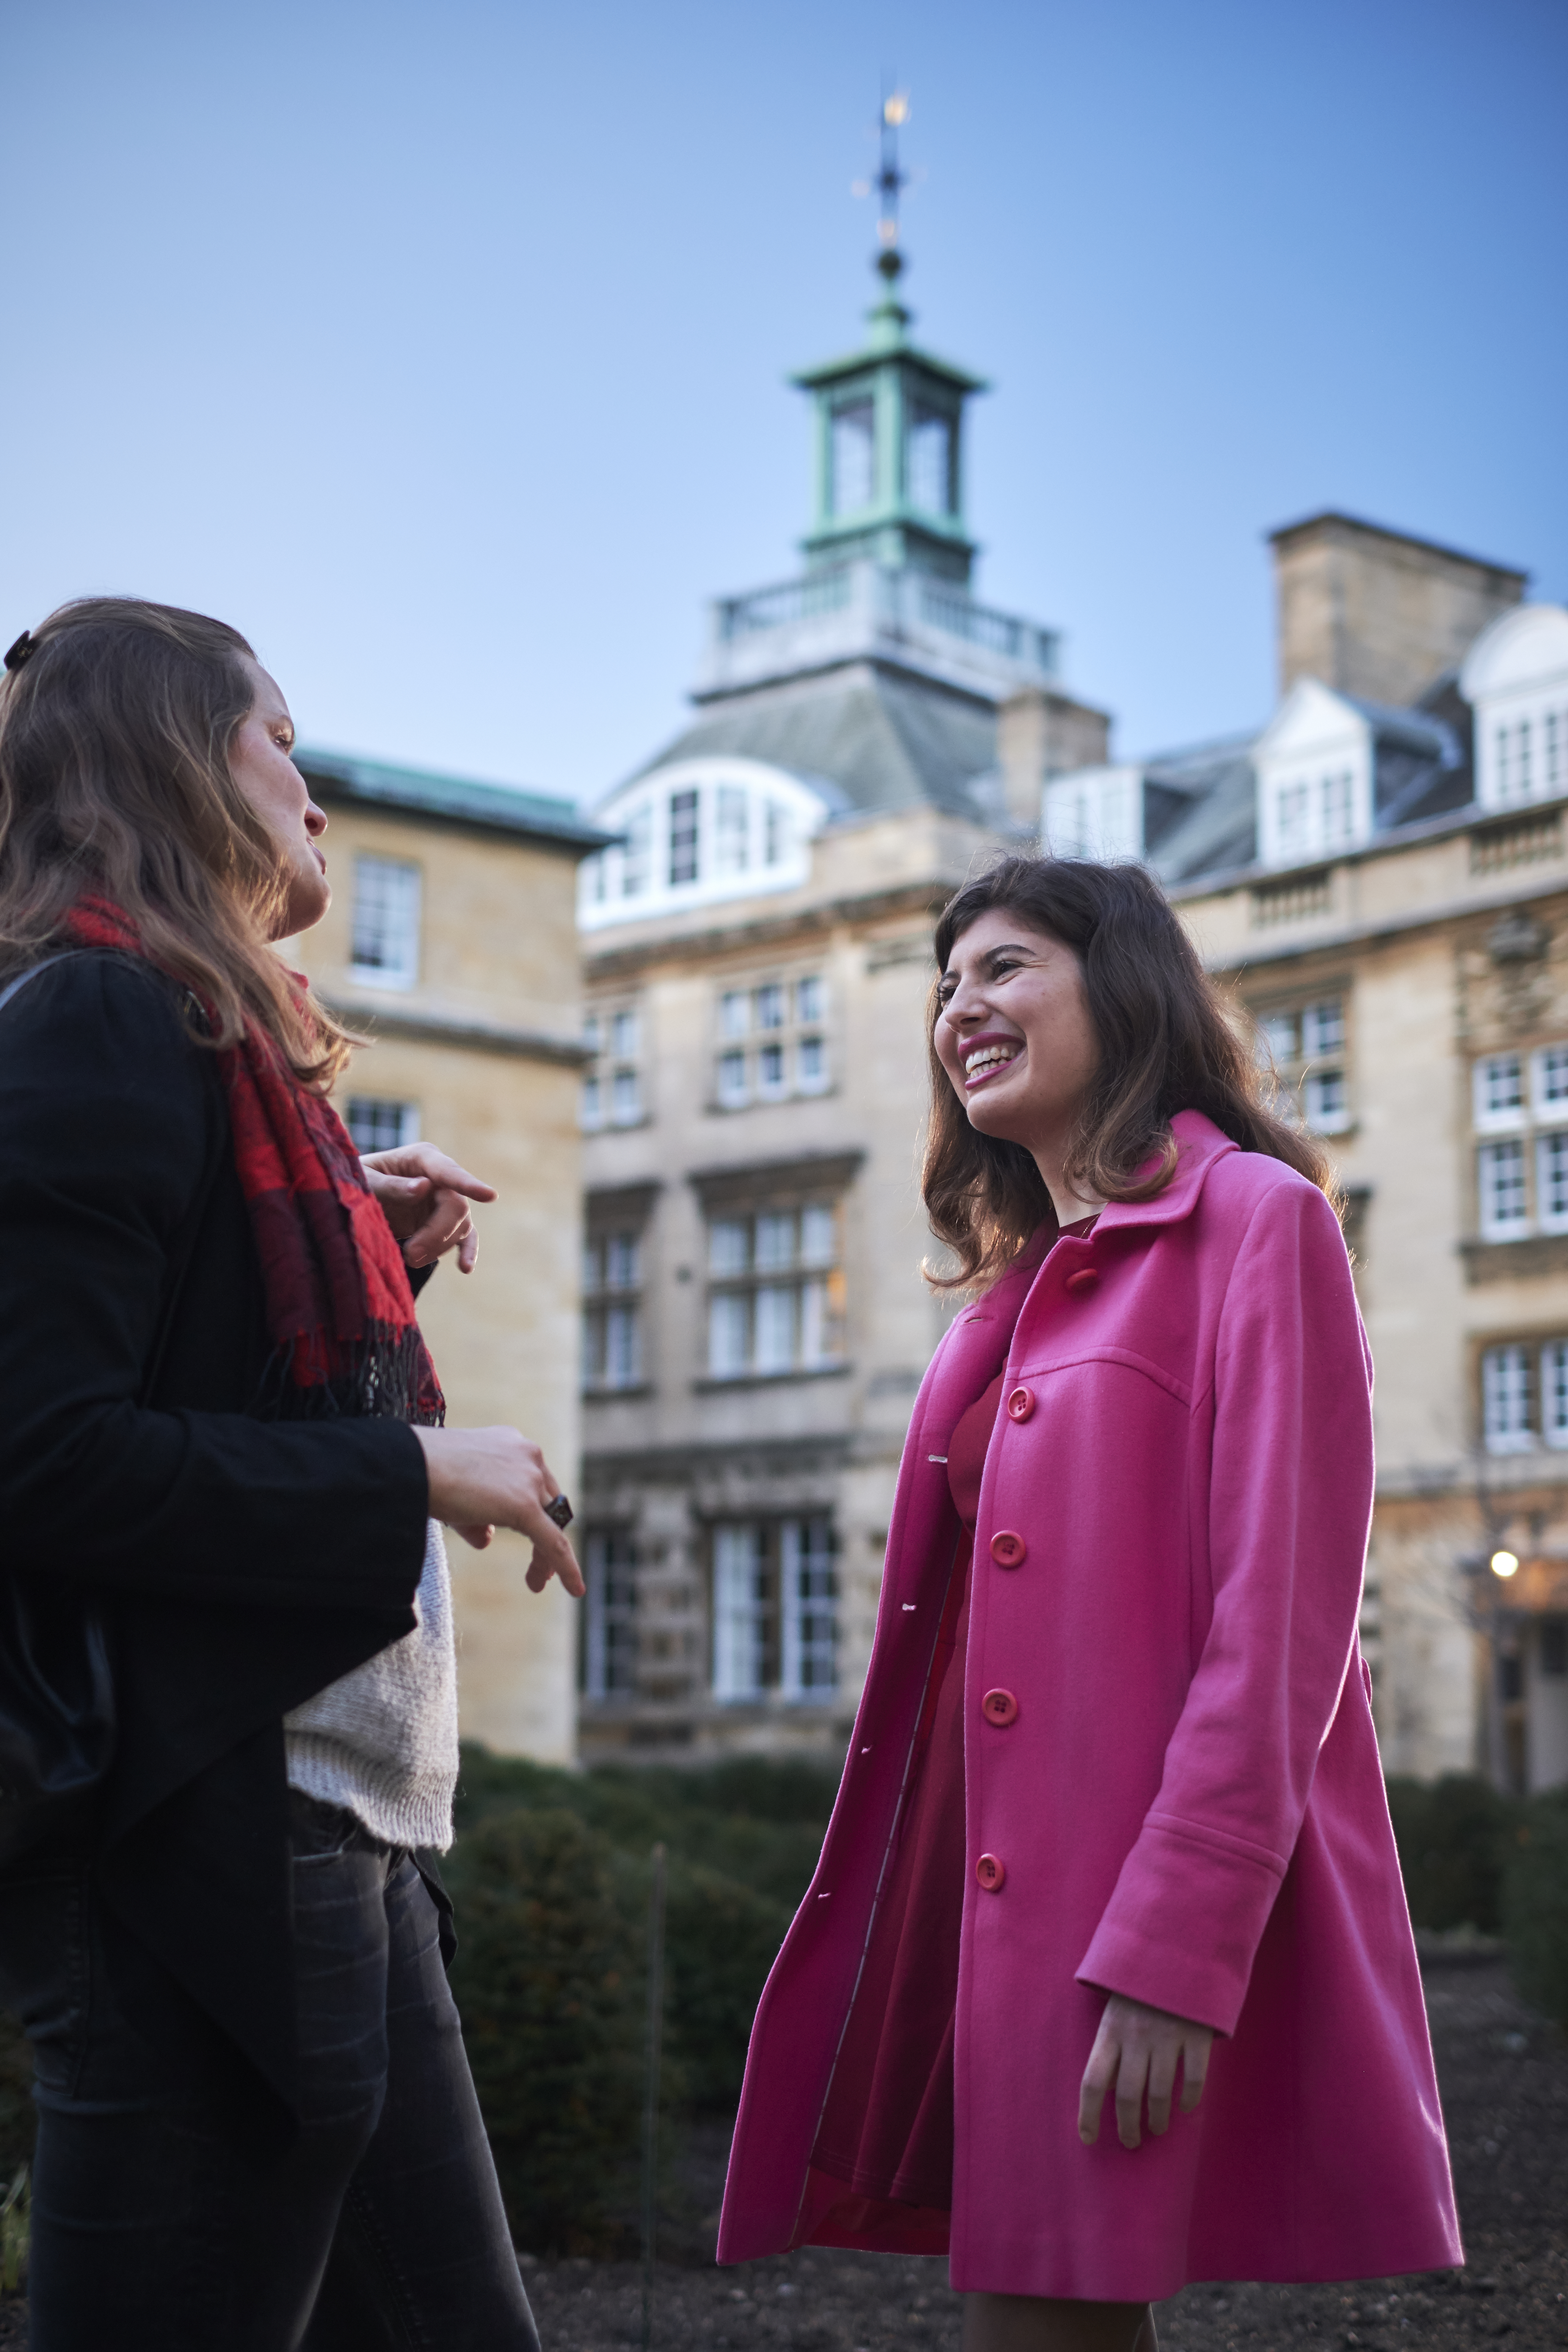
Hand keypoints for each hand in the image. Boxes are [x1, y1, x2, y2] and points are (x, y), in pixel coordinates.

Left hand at [361, 1143, 497, 1273]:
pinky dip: (467, 1252)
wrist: (355, 1197)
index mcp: (422, 1158)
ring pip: (459, 1225)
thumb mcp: (364, 1180)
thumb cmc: (358, 1181)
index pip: (448, 1172)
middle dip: (436, 1233)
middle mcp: (440, 1177)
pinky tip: (465, 1268)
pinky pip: (465, 1237)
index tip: (490, 1196)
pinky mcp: (446, 1222)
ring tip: (408, 1258)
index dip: (469, 1184)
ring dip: (437, 1247)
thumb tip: (424, 1187)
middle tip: (409, 1254)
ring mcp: (445, 1200)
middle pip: (456, 1206)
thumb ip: (391, 1185)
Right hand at [412, 1425, 585, 1595]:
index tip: (533, 1536)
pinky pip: (554, 1543)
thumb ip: (476, 1515)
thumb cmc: (422, 1475)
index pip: (533, 1483)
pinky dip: (566, 1568)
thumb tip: (487, 1539)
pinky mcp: (525, 1505)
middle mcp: (528, 1456)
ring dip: (546, 1556)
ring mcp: (529, 1478)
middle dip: (546, 1535)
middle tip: (542, 1566)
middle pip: (548, 1503)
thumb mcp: (456, 1494)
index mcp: (512, 1445)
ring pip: (551, 1524)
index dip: (537, 1513)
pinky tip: (574, 1589)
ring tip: (536, 1582)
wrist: (410, 1465)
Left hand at [1078, 1994, 1212, 2150]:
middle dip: (1128, 2127)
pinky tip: (1186, 2107)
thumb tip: (1104, 2089)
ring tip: (1157, 2128)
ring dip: (1158, 2118)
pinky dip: (1190, 2099)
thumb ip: (1110, 2045)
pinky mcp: (1196, 2034)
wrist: (1176, 1945)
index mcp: (1110, 2030)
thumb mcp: (1114, 2009)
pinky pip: (1194, 2078)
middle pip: (1128, 2096)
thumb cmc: (1139, 1983)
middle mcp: (1136, 2037)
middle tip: (1131, 2142)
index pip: (1093, 2082)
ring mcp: (1167, 2036)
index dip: (1088, 2115)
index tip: (1088, 2138)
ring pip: (1160, 2093)